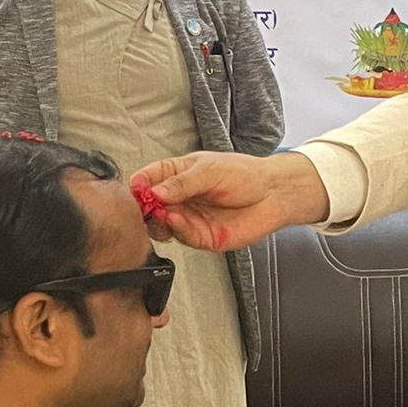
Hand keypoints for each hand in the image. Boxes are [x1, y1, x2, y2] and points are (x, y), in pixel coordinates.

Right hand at [132, 150, 328, 252]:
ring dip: (157, 220)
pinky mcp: (200, 236)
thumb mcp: (210, 170)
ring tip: (161, 212)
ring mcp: (188, 218)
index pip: (148, 179)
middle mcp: (179, 198)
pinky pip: (182, 236)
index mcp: (177, 175)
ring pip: (161, 224)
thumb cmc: (245, 175)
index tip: (134, 191)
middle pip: (150, 206)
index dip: (138, 185)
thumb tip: (154, 192)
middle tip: (145, 207)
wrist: (273, 194)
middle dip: (144, 208)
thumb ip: (181, 182)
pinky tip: (175, 220)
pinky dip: (176, 229)